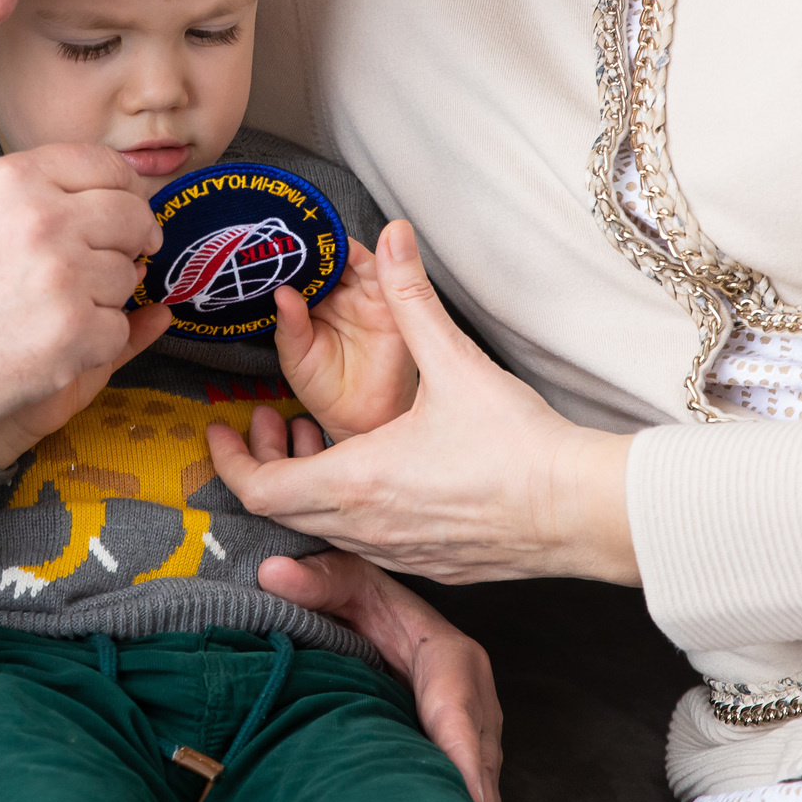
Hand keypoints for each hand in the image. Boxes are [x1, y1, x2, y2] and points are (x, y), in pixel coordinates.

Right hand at [0, 144, 160, 462]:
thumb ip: (41, 192)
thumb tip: (118, 196)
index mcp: (16, 178)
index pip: (107, 165)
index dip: (125, 191)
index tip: (123, 214)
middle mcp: (45, 219)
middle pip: (132, 217)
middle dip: (130, 241)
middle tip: (106, 264)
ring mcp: (63, 277)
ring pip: (127, 277)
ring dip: (102, 297)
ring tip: (51, 309)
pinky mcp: (73, 333)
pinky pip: (117, 328)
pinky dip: (94, 342)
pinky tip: (50, 343)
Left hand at [207, 221, 640, 584]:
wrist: (581, 510)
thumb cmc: (519, 445)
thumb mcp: (455, 361)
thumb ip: (412, 297)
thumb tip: (393, 236)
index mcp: (358, 482)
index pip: (262, 490)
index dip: (230, 463)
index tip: (220, 431)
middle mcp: (369, 528)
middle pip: (284, 512)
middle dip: (265, 465)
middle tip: (264, 426)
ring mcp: (400, 554)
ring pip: (325, 529)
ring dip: (308, 486)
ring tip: (316, 439)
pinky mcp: (432, 565)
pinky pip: (366, 544)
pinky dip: (347, 509)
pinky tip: (374, 472)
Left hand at [257, 551, 504, 801]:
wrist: (379, 610)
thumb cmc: (364, 598)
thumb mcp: (345, 580)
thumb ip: (316, 578)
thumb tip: (273, 573)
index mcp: (452, 656)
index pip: (458, 712)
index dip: (460, 757)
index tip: (463, 800)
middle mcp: (474, 697)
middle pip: (477, 761)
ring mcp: (474, 730)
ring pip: (478, 783)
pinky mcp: (462, 752)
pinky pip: (468, 789)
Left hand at [272, 240, 417, 438]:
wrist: (358, 421)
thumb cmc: (327, 390)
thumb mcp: (296, 358)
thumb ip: (289, 326)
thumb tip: (282, 293)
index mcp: (315, 303)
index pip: (304, 267)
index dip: (291, 253)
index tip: (274, 242)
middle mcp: (342, 295)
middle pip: (329, 257)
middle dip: (313, 243)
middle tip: (295, 235)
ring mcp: (367, 297)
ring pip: (355, 259)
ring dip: (339, 247)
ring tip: (318, 243)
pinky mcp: (391, 305)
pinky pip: (385, 275)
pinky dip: (374, 259)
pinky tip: (352, 255)